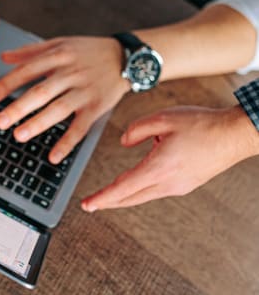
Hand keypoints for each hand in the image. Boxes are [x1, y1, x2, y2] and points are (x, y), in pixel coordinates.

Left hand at [0, 37, 128, 162]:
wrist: (127, 57)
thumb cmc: (89, 51)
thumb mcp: (61, 43)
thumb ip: (31, 51)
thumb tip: (4, 57)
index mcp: (58, 56)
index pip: (28, 70)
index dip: (7, 84)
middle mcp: (71, 73)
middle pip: (41, 91)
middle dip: (18, 107)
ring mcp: (84, 91)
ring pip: (58, 109)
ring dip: (38, 124)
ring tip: (19, 135)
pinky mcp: (97, 107)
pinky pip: (80, 127)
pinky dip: (67, 143)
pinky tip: (53, 156)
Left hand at [81, 105, 258, 210]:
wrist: (235, 134)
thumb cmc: (203, 124)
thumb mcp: (162, 118)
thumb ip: (136, 130)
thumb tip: (124, 142)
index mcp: (159, 168)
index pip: (122, 188)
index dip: (102, 198)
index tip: (87, 204)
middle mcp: (168, 183)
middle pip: (130, 198)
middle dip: (108, 201)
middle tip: (90, 204)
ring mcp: (178, 187)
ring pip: (142, 196)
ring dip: (123, 196)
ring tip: (107, 195)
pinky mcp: (185, 185)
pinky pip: (155, 190)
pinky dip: (139, 189)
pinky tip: (135, 182)